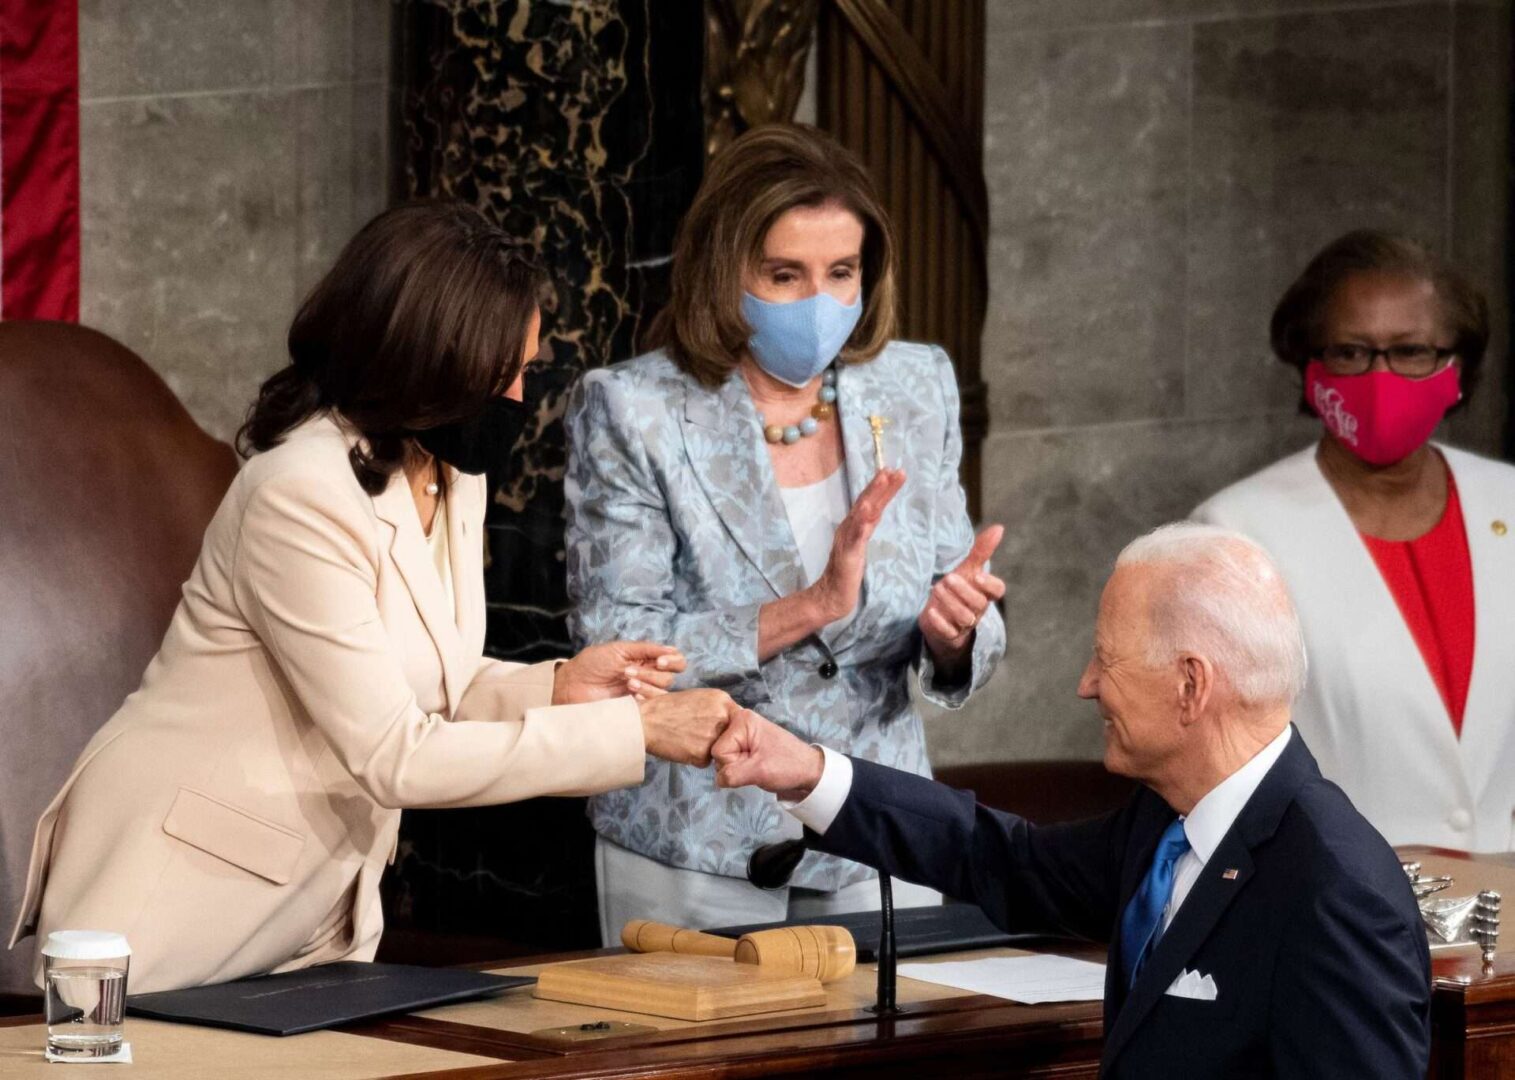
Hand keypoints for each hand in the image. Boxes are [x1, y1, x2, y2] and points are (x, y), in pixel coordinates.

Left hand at [554, 641, 686, 704]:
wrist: (572, 685)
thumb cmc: (592, 664)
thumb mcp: (619, 649)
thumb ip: (645, 649)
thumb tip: (671, 649)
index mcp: (645, 660)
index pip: (674, 661)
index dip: (673, 661)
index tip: (660, 661)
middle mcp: (648, 677)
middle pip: (670, 677)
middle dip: (653, 673)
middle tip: (629, 671)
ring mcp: (642, 694)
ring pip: (664, 692)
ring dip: (648, 685)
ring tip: (627, 682)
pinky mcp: (636, 710)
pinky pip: (653, 707)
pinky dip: (646, 698)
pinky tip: (631, 695)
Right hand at [638, 689, 738, 766]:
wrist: (645, 722)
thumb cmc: (667, 708)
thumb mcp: (697, 697)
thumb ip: (716, 708)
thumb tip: (731, 720)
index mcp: (722, 700)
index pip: (738, 718)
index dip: (729, 726)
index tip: (720, 730)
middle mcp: (722, 717)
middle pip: (731, 734)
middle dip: (720, 738)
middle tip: (699, 735)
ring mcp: (713, 736)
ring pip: (719, 748)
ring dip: (708, 748)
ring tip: (687, 739)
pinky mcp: (703, 754)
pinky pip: (706, 760)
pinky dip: (696, 757)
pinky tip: (682, 747)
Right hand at [713, 709, 824, 800]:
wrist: (807, 770)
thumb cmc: (787, 766)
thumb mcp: (759, 771)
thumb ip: (733, 775)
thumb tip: (718, 779)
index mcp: (741, 721)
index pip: (719, 751)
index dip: (732, 763)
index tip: (753, 763)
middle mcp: (738, 723)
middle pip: (718, 753)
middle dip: (734, 766)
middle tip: (755, 765)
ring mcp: (740, 734)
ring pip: (722, 759)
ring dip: (737, 768)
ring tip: (756, 765)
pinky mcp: (743, 744)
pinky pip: (729, 760)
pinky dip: (739, 768)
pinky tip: (752, 766)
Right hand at [808, 468, 905, 623]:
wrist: (831, 595)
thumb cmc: (846, 572)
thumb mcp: (859, 544)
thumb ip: (865, 528)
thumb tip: (875, 511)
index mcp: (853, 526)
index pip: (869, 502)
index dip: (881, 487)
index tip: (894, 472)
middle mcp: (849, 528)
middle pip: (866, 502)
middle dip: (880, 485)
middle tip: (893, 469)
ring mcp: (848, 539)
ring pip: (862, 513)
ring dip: (872, 495)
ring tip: (883, 479)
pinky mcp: (848, 553)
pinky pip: (856, 536)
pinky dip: (862, 522)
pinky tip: (869, 510)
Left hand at [919, 525, 1005, 665]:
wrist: (939, 617)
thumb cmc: (957, 590)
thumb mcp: (967, 570)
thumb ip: (981, 551)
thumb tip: (999, 528)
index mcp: (984, 593)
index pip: (997, 591)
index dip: (989, 584)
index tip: (976, 575)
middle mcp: (977, 610)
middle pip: (978, 604)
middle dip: (963, 590)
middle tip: (947, 579)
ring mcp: (963, 624)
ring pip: (964, 618)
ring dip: (950, 602)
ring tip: (936, 589)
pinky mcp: (948, 635)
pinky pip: (948, 632)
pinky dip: (939, 622)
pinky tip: (931, 611)